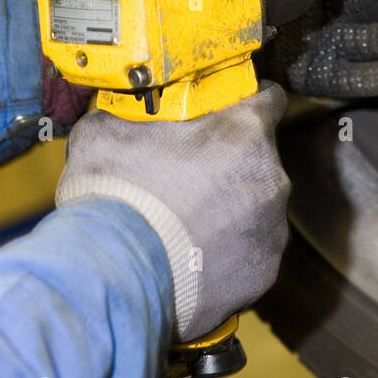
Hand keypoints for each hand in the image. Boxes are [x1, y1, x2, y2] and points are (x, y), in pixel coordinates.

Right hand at [55, 82, 289, 340]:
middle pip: (259, 160)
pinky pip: (250, 254)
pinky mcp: (264, 273)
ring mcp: (272, 230)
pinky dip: (228, 254)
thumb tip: (121, 113)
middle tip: (188, 176)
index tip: (225, 114)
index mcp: (245, 133)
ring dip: (231, 211)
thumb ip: (130, 114)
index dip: (244, 103)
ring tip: (186, 225)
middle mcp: (271, 179)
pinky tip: (192, 258)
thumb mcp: (105, 132)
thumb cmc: (115, 197)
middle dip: (230, 164)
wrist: (115, 278)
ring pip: (257, 209)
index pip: (268, 99)